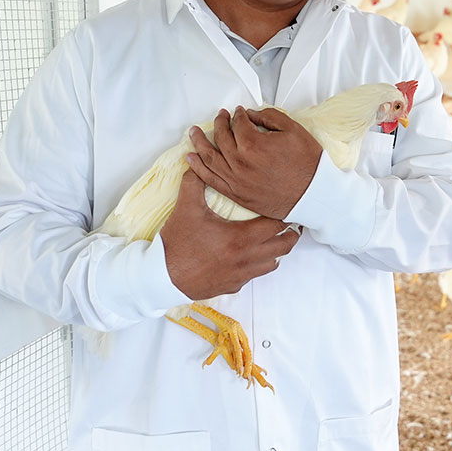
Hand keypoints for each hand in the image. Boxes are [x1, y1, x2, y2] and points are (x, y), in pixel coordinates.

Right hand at [161, 169, 299, 300]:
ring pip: (273, 263)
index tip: (284, 207)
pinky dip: (258, 264)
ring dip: (276, 250)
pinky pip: (255, 275)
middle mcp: (246, 258)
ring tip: (272, 238)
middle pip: (284, 246)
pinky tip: (249, 255)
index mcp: (240, 237)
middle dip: (290, 234)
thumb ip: (194, 183)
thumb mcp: (186, 209)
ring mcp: (241, 275)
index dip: (284, 215)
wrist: (161, 278)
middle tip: (289, 223)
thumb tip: (196, 164)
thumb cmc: (176, 244)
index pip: (277, 225)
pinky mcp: (233, 286)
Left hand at [187, 106, 322, 219]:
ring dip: (199, 142)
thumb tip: (252, 114)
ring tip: (193, 132)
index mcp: (253, 144)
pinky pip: (210, 179)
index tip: (239, 112)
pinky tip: (192, 159)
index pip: (238, 124)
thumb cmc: (307, 164)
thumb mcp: (293, 130)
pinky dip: (198, 168)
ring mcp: (236, 180)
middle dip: (220, 123)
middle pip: (221, 137)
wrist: (313, 194)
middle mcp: (240, 162)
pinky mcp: (236, 193)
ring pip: (209, 157)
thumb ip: (269, 117)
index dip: (238, 115)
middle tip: (220, 116)